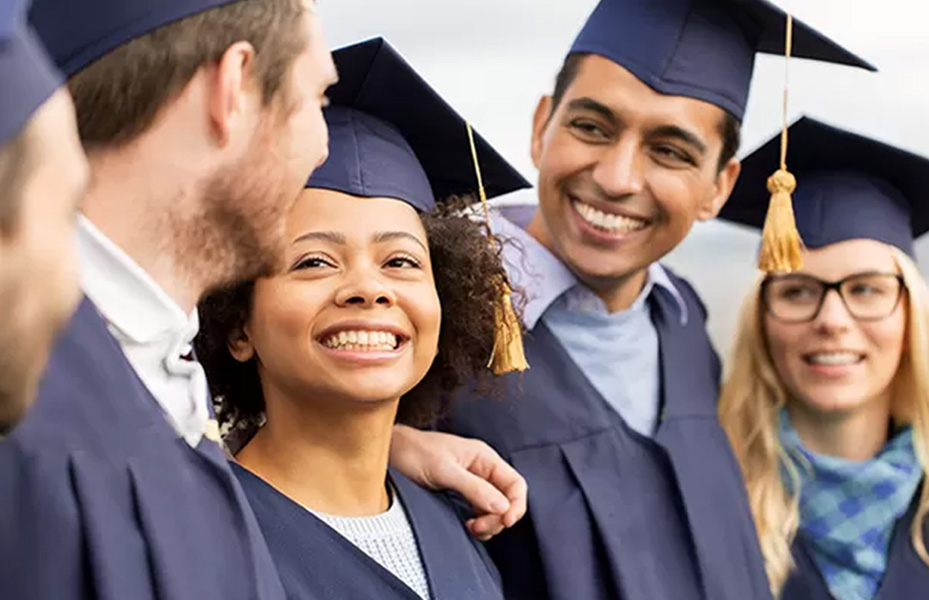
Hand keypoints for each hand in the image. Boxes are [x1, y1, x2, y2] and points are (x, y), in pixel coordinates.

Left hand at [390, 425, 526, 540]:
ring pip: (494, 509)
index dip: (516, 505)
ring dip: (488, 523)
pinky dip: (479, 523)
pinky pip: (480, 511)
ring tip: (470, 527)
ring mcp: (472, 482)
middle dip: (498, 517)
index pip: (515, 483)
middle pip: (507, 499)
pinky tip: (466, 525)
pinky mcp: (460, 493)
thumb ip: (474, 488)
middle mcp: (481, 469)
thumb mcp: (444, 470)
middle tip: (478, 527)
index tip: (504, 522)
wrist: (390, 452)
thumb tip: (502, 507)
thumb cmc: (414, 452)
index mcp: (483, 457)